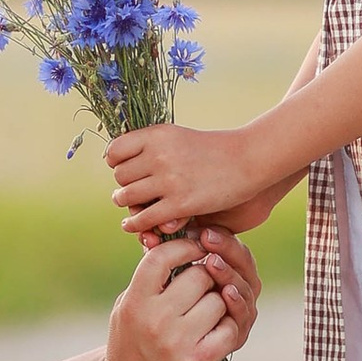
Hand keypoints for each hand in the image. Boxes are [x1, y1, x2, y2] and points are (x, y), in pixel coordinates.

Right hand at [99, 233, 251, 360]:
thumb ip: (148, 277)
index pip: (163, 257)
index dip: (184, 246)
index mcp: (135, 301)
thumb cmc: (131, 343)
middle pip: (199, 276)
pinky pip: (229, 328)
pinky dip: (229, 326)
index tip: (196, 248)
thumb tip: (172, 239)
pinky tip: (218, 329)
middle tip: (203, 287)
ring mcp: (177, 341)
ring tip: (206, 313)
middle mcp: (155, 319)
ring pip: (219, 300)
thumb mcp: (127, 307)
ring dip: (220, 302)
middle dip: (206, 277)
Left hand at [106, 120, 260, 237]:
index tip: (123, 168)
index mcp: (157, 135)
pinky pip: (143, 218)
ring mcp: (169, 180)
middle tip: (134, 191)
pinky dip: (134, 225)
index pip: (115, 151)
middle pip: (120, 177)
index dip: (115, 162)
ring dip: (128, 204)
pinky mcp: (180, 204)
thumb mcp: (177, 136)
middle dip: (124, 185)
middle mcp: (159, 155)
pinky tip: (133, 225)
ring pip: (127, 197)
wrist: (247, 159)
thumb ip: (151, 146)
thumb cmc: (212, 149)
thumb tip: (114, 160)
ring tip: (134, 206)